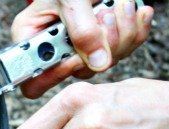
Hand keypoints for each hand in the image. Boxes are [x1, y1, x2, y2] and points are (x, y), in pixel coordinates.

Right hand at [11, 0, 153, 98]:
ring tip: (120, 5)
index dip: (56, 75)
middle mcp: (56, 49)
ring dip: (122, 33)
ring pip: (105, 62)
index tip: (76, 56)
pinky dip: (135, 30)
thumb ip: (82, 30)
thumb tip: (98, 63)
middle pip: (79, 71)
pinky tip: (134, 12)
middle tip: (106, 16)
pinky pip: (125, 50)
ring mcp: (81, 48)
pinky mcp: (104, 43)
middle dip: (100, 46)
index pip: (35, 80)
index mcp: (33, 39)